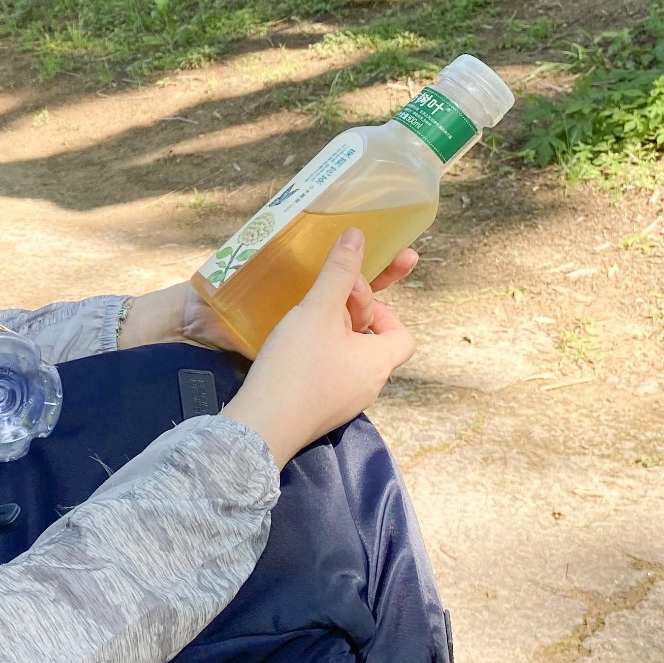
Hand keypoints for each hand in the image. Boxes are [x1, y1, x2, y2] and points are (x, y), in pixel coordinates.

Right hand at [219, 228, 416, 463]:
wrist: (261, 426)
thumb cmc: (296, 366)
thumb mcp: (317, 311)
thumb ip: (338, 272)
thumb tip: (358, 236)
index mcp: (378, 362)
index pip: (402, 335)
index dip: (383, 312)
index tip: (352, 300)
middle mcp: (369, 386)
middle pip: (374, 344)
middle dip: (351, 318)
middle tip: (322, 306)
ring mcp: (345, 403)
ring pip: (350, 361)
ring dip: (333, 337)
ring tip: (303, 325)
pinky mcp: (321, 413)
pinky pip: (331, 378)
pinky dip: (319, 359)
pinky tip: (290, 351)